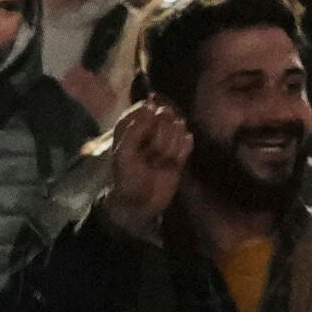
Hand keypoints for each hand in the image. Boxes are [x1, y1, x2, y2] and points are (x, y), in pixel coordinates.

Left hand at [99, 98, 190, 230]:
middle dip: (160, 139)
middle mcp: (149, 126)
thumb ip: (134, 130)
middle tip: (149, 156)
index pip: (148, 108)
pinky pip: (188, 141)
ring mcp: (166, 137)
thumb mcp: (123, 155)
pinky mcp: (179, 149)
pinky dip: (181, 153)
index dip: (149, 123)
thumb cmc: (126, 178)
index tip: (143, 140)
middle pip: (166, 116)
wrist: (139, 204)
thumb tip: (150, 106)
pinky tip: (172, 163)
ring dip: (169, 148)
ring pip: (178, 128)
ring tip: (157, 162)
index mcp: (131, 123)